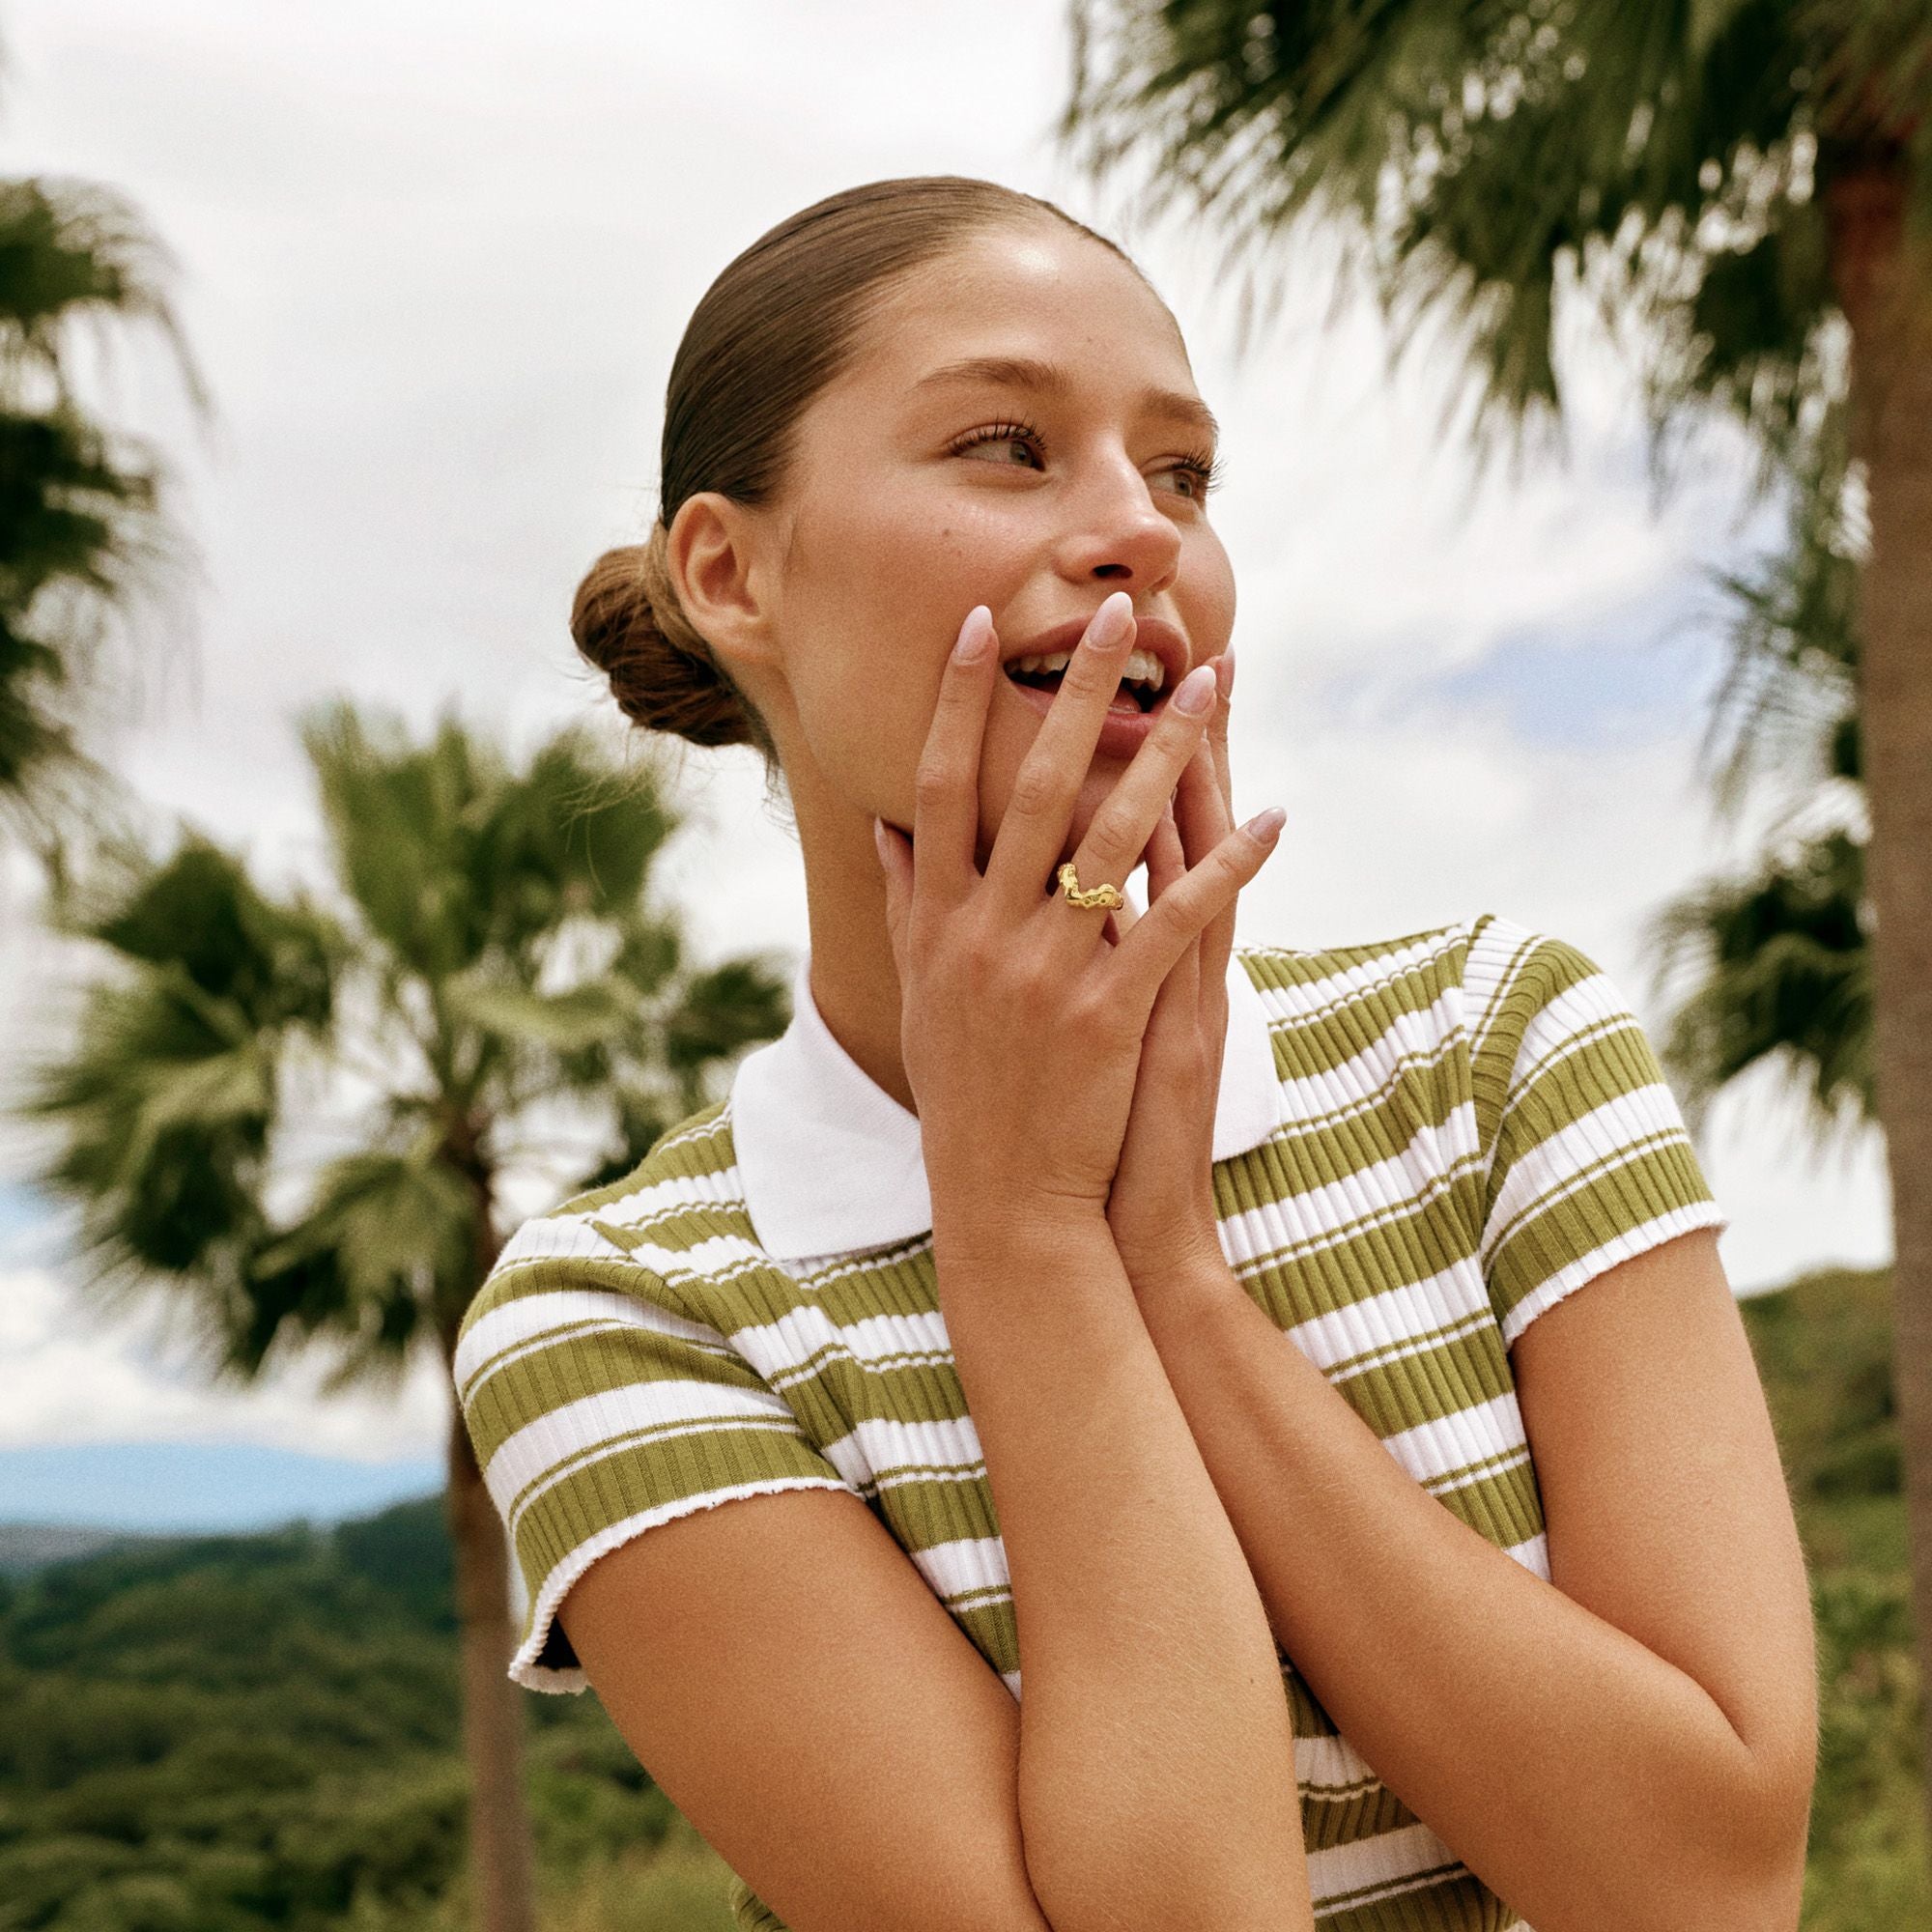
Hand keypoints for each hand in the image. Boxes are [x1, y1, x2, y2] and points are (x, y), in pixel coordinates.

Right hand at [873, 595, 1283, 1260]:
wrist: (1003, 1197)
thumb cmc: (964, 1091)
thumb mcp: (918, 993)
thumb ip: (902, 902)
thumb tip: (887, 825)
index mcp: (935, 918)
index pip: (940, 782)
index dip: (955, 698)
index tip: (978, 621)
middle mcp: (983, 930)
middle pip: (1034, 784)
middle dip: (1077, 690)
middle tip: (1115, 611)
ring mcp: (1046, 969)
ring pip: (1114, 835)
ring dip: (1169, 751)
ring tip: (1210, 684)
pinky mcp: (1110, 1011)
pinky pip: (1179, 919)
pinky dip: (1231, 867)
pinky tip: (1277, 821)